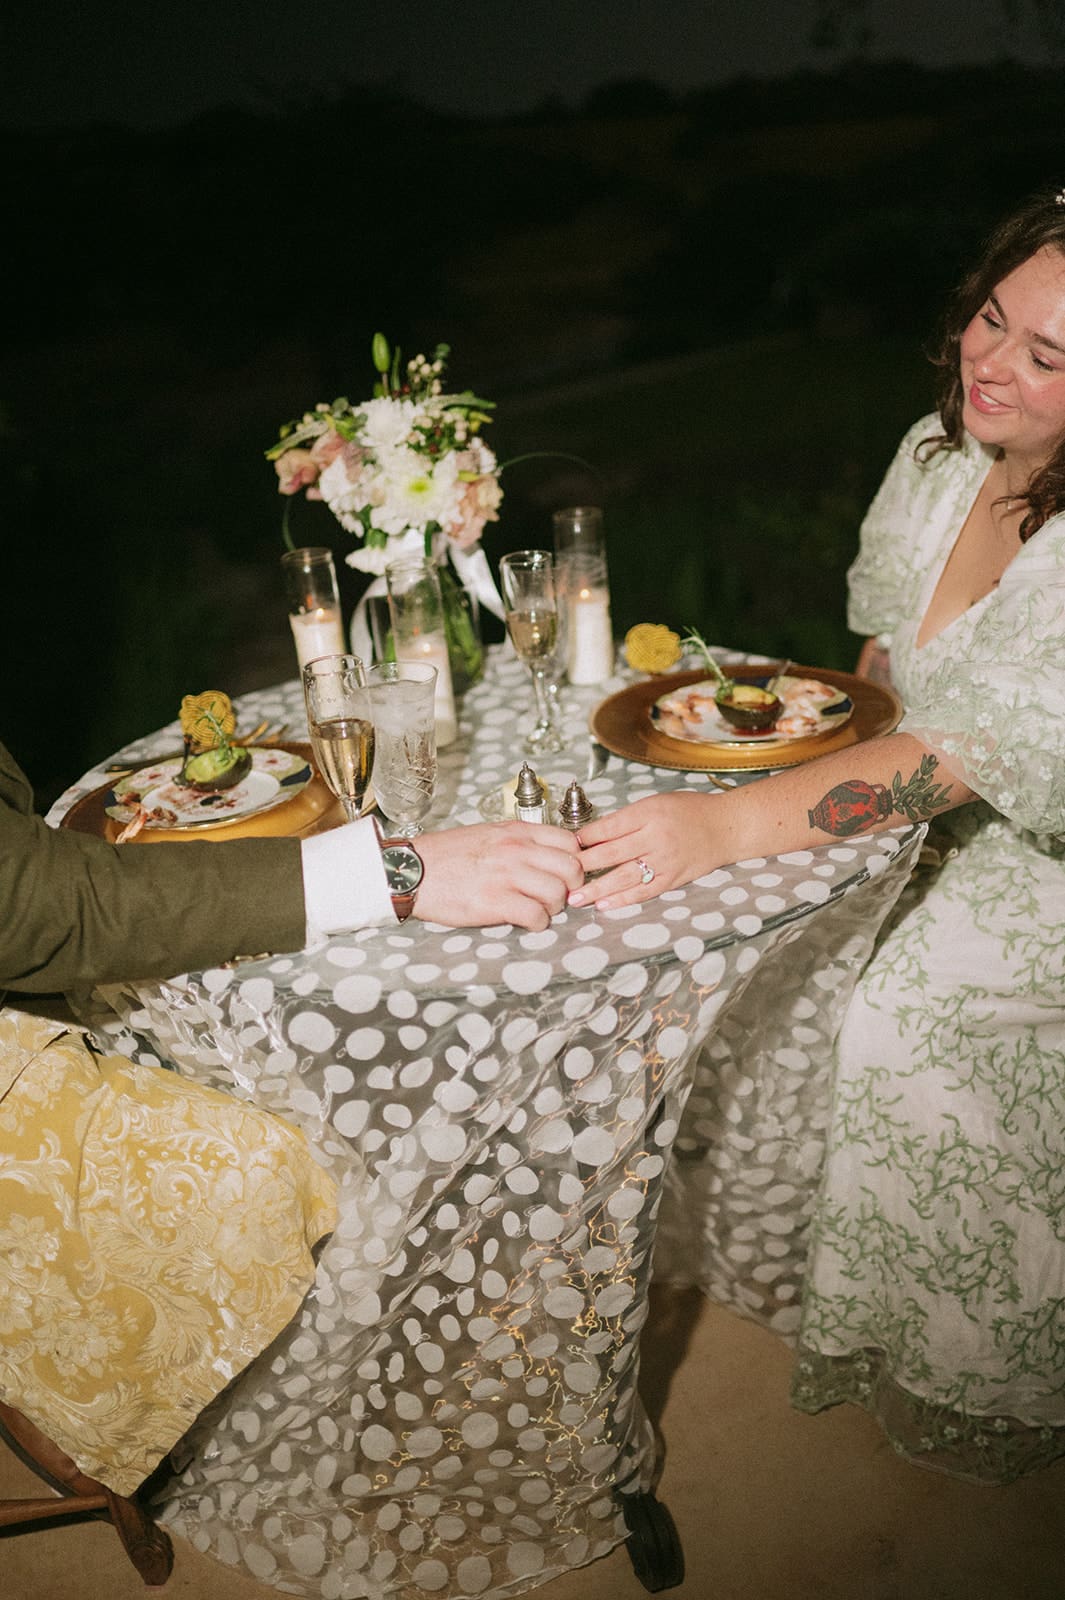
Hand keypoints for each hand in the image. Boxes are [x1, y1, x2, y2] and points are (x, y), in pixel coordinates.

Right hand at [415, 822, 583, 929]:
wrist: (411, 870)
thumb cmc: (446, 855)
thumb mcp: (488, 834)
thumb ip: (520, 842)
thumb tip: (548, 857)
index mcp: (516, 832)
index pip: (570, 842)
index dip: (575, 861)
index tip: (566, 874)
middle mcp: (516, 850)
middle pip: (572, 869)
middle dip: (570, 887)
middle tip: (556, 896)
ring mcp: (507, 875)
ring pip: (558, 894)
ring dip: (554, 908)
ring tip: (538, 910)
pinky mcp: (495, 902)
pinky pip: (536, 916)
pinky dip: (537, 924)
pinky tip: (526, 922)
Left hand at [569, 791, 719, 909]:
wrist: (726, 826)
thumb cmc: (689, 811)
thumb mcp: (655, 803)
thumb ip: (627, 820)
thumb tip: (592, 836)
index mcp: (649, 813)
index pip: (608, 827)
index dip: (584, 838)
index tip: (566, 846)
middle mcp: (656, 837)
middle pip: (612, 853)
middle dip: (583, 866)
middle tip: (561, 875)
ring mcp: (665, 860)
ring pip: (624, 877)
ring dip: (597, 889)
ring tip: (576, 898)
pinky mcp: (673, 878)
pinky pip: (644, 891)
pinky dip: (622, 899)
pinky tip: (604, 904)